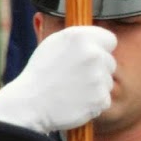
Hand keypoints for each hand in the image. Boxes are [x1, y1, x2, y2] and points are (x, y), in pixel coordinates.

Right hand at [0, 26, 115, 132]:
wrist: (30, 103)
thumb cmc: (40, 73)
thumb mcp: (55, 43)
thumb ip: (79, 38)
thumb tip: (97, 38)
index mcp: (81, 37)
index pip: (110, 40)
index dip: (101, 49)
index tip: (90, 57)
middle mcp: (93, 54)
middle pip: (110, 62)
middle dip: (98, 70)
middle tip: (75, 77)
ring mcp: (98, 77)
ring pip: (107, 82)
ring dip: (95, 87)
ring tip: (72, 90)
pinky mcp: (100, 98)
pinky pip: (104, 99)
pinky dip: (93, 103)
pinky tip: (76, 102)